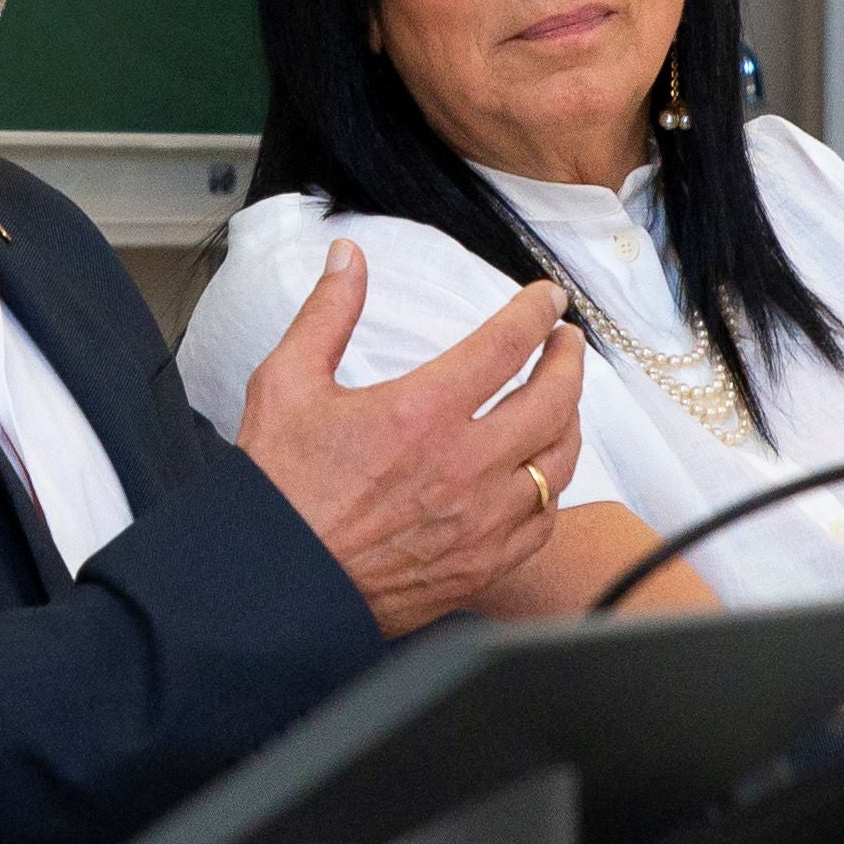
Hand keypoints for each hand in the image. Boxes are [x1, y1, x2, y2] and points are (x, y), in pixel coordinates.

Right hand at [230, 240, 589, 634]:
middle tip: (565, 343)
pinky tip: (542, 474)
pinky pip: (544, 520)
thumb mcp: (287, 383)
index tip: (546, 300)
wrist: (274, 584)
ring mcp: (480, 520)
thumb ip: (327, 313)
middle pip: (553, 399)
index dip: (536, 312)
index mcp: (422, 412)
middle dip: (568, 360)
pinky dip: (552, 488)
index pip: (507, 344)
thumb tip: (348, 259)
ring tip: (561, 401)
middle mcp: (464, 465)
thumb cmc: (277, 491)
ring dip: (569, 421)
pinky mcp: (480, 564)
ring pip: (559, 462)